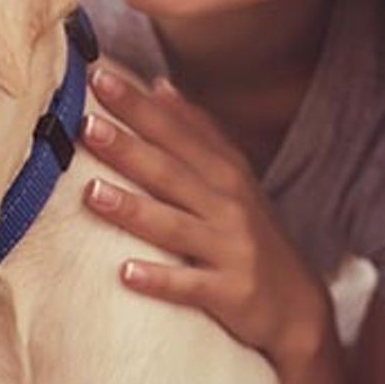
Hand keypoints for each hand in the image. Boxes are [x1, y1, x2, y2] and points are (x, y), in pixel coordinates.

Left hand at [80, 67, 330, 373]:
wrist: (298, 306)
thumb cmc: (251, 232)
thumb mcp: (234, 175)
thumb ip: (197, 129)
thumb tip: (159, 84)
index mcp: (224, 172)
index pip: (174, 131)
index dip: (138, 104)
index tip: (100, 77)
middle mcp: (228, 205)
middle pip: (170, 171)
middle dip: (128, 147)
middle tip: (86, 126)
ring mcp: (231, 249)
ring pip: (175, 226)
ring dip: (134, 210)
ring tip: (92, 194)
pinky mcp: (231, 293)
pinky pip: (190, 286)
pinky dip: (161, 280)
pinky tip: (126, 273)